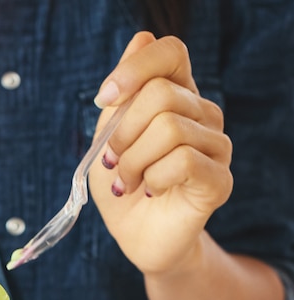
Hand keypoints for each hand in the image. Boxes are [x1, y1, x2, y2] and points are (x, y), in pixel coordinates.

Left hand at [88, 32, 232, 275]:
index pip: (170, 52)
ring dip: (133, 161)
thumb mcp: (109, 138)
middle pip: (160, 94)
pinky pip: (183, 161)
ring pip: (169, 128)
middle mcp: (202, 115)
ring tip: (128, 183)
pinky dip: (153, 178)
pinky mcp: (219, 179)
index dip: (134, 69)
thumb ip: (123, 97)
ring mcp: (216, 146)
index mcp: (177, 97)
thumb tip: (140, 38)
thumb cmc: (122, 187)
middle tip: (114, 162)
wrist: (136, 237)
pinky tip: (150, 191)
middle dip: (122, 133)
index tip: (104, 99)